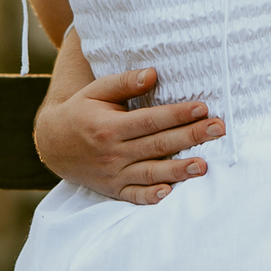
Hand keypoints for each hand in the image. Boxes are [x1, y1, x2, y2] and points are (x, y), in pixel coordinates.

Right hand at [34, 65, 224, 204]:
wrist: (52, 144)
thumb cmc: (81, 111)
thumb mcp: (97, 90)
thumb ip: (124, 82)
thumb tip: (153, 73)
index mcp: (109, 126)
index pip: (150, 120)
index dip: (177, 114)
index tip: (202, 107)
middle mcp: (112, 152)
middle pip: (157, 145)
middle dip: (190, 137)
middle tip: (218, 129)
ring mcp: (113, 174)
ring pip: (150, 173)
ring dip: (178, 171)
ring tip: (203, 165)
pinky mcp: (113, 190)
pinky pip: (134, 196)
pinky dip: (151, 197)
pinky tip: (170, 193)